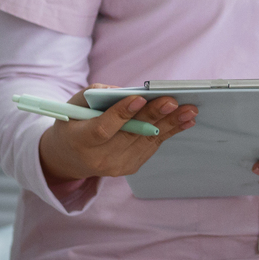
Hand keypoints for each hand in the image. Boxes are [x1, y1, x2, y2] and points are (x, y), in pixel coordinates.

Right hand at [38, 84, 197, 182]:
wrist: (69, 158)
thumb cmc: (74, 124)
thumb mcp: (74, 105)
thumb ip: (96, 95)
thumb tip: (127, 92)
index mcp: (81, 141)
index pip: (103, 129)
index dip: (122, 114)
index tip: (139, 99)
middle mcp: (99, 158)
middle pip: (131, 135)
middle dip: (154, 116)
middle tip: (173, 101)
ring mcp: (116, 166)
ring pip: (147, 141)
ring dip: (171, 124)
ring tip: (189, 110)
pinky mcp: (130, 167)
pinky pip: (152, 146)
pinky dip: (170, 131)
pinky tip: (185, 121)